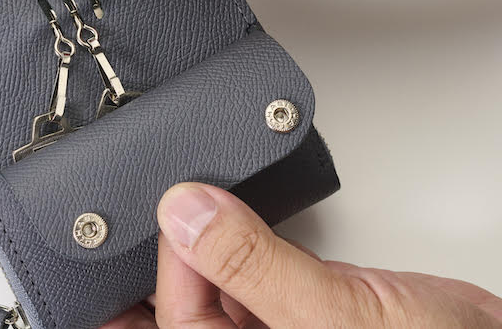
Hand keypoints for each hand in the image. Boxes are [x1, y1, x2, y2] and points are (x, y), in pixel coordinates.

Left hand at [101, 183, 501, 328]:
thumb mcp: (331, 316)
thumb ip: (254, 266)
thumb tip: (187, 214)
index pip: (177, 316)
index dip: (170, 261)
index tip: (181, 209)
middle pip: (189, 296)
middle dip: (179, 245)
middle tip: (172, 189)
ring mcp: (285, 323)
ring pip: (222, 273)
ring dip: (210, 233)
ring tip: (201, 186)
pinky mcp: (311, 296)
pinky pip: (260, 260)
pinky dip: (248, 230)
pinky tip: (239, 205)